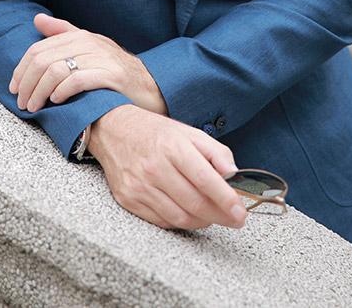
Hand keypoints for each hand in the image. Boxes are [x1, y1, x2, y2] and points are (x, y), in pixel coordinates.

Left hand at [9, 13, 167, 114]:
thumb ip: (64, 34)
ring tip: (35, 107)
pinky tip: (57, 101)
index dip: (21, 69)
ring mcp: (101, 58)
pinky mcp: (111, 75)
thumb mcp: (90, 48)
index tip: (15, 88)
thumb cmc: (115, 71)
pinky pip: (77, 80)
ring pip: (56, 70)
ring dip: (39, 92)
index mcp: (80, 37)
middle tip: (22, 103)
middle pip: (43, 60)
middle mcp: (89, 43)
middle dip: (27, 83)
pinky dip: (62, 91)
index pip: (39, 49)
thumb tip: (37, 19)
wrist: (152, 87)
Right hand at [88, 104, 246, 230]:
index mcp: (172, 146)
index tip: (240, 212)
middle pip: (195, 203)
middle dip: (220, 215)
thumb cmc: (153, 132)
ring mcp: (139, 186)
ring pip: (180, 217)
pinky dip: (181, 222)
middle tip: (234, 219)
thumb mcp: (187, 131)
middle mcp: (154, 167)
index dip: (226, 199)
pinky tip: (189, 213)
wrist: (112, 130)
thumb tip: (233, 173)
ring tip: (212, 215)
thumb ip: (214, 150)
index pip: (205, 179)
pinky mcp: (129, 200)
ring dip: (202, 221)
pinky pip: (162, 221)